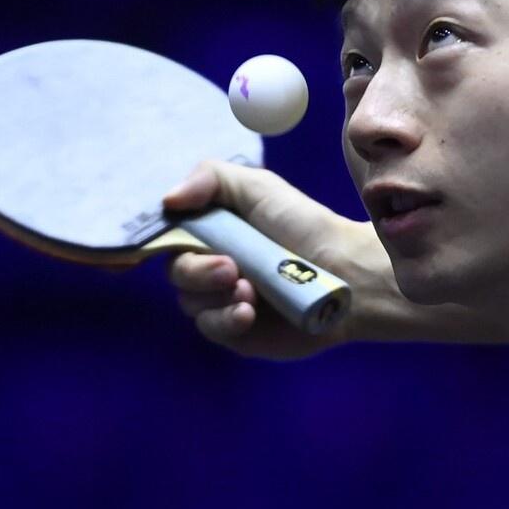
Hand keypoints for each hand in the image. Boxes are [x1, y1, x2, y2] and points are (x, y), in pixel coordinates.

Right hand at [163, 160, 357, 360]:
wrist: (347, 271)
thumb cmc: (303, 225)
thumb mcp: (258, 187)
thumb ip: (209, 178)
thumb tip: (167, 200)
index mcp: (212, 229)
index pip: (168, 235)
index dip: (162, 237)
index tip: (173, 238)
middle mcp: (211, 264)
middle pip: (176, 271)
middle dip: (197, 270)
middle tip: (231, 268)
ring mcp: (222, 299)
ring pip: (189, 301)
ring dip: (214, 295)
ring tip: (250, 289)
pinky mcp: (237, 330)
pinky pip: (212, 328)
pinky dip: (225, 320)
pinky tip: (248, 311)